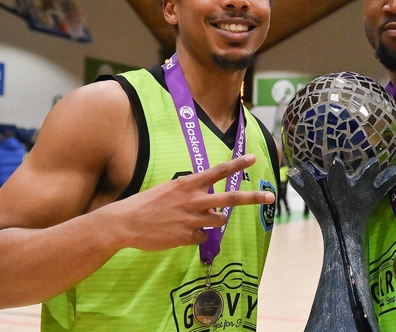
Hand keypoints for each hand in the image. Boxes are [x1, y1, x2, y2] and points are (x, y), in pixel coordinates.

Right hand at [112, 154, 273, 251]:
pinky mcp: (187, 237)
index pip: (218, 172)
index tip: (253, 158)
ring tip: (196, 219)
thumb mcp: (168, 189)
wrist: (125, 223)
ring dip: (214, 220)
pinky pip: (202, 236)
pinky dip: (196, 235)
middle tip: (270, 196)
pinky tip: (180, 232)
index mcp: (189, 184)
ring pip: (219, 221)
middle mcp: (194, 200)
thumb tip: (206, 195)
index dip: (237, 164)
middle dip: (253, 198)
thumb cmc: (146, 204)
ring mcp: (192, 219)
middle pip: (231, 199)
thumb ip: (190, 191)